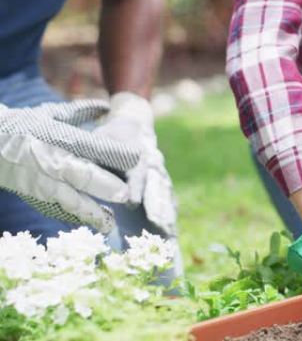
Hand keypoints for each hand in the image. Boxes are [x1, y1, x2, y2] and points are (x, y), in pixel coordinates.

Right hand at [0, 100, 140, 231]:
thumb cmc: (22, 125)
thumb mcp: (49, 114)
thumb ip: (80, 112)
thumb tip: (104, 107)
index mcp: (57, 136)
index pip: (91, 146)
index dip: (114, 153)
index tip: (136, 158)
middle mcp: (51, 159)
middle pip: (82, 174)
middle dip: (104, 185)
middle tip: (125, 195)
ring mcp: (41, 180)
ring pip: (69, 198)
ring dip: (92, 210)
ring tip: (110, 222)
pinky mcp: (34, 194)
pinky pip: (58, 208)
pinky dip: (75, 218)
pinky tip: (91, 224)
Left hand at [94, 92, 176, 235]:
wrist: (133, 126)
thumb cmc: (111, 136)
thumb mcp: (100, 140)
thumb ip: (93, 157)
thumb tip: (75, 173)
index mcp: (137, 154)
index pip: (138, 173)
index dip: (136, 188)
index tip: (132, 203)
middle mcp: (152, 164)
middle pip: (158, 186)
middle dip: (159, 204)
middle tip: (158, 222)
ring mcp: (160, 174)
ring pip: (165, 193)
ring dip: (166, 212)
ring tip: (167, 230)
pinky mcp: (161, 183)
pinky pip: (167, 198)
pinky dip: (168, 213)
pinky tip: (170, 229)